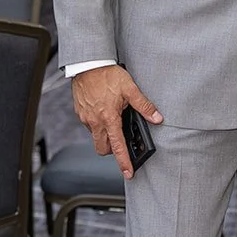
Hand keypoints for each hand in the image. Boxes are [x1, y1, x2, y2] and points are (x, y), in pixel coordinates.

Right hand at [71, 65, 162, 179]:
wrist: (87, 63)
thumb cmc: (107, 74)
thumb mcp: (130, 88)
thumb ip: (144, 105)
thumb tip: (156, 118)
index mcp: (108, 118)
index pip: (117, 146)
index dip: (123, 161)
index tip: (128, 173)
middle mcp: (94, 121)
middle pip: (103, 147)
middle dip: (112, 149)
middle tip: (121, 142)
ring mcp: (85, 117)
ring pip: (96, 135)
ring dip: (105, 133)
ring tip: (113, 117)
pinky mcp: (79, 112)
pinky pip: (89, 124)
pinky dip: (97, 122)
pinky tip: (104, 109)